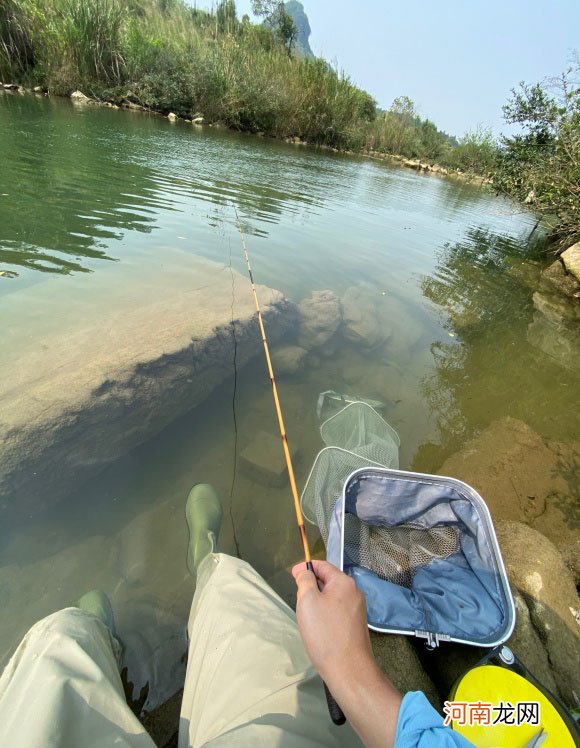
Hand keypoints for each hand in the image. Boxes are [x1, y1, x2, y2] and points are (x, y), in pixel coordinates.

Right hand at [292, 560, 401, 747]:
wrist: (348, 670)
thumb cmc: (325, 633)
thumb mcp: (308, 601)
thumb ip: (305, 581)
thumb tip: (306, 572)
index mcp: (344, 583)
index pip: (323, 566)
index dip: (306, 567)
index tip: (292, 575)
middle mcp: (354, 593)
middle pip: (328, 581)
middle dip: (311, 586)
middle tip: (297, 599)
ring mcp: (357, 610)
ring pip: (332, 598)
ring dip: (317, 602)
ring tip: (306, 616)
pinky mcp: (356, 625)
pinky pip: (337, 611)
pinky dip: (325, 614)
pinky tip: (318, 629)